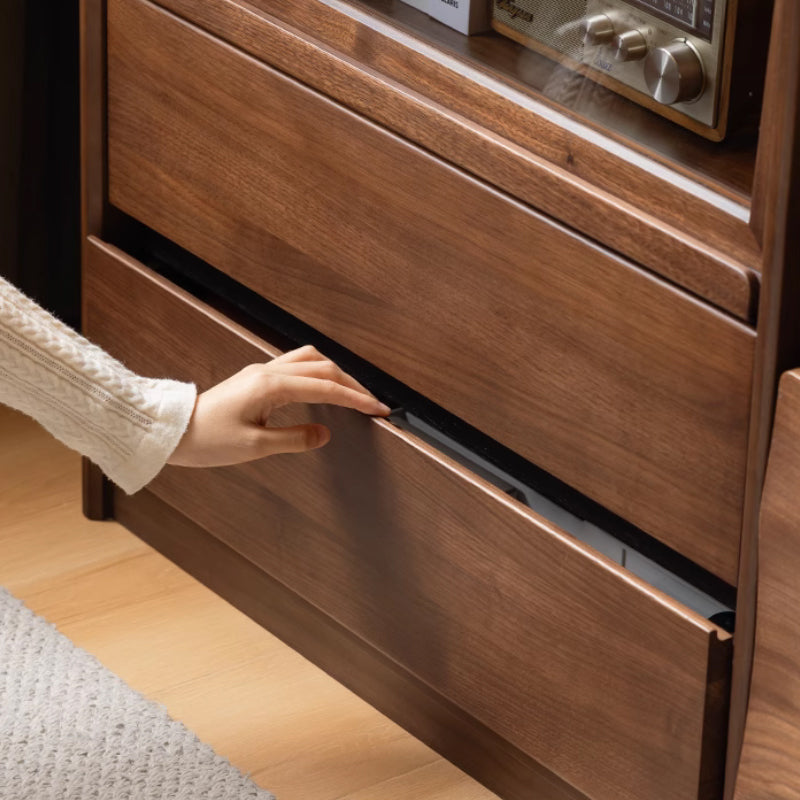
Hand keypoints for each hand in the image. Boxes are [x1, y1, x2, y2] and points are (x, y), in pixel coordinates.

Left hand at [167, 345, 390, 466]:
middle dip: (352, 384)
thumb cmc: (207, 440)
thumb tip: (324, 434)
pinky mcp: (256, 377)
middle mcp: (267, 372)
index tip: (377, 410)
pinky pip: (296, 365)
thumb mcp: (254, 447)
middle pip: (323, 367)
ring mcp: (261, 371)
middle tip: (372, 403)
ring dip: (335, 373)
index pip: (325, 387)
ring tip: (352, 392)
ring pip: (310, 359)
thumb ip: (295, 439)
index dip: (355, 399)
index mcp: (270, 386)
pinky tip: (323, 386)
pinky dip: (318, 373)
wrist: (173, 431)